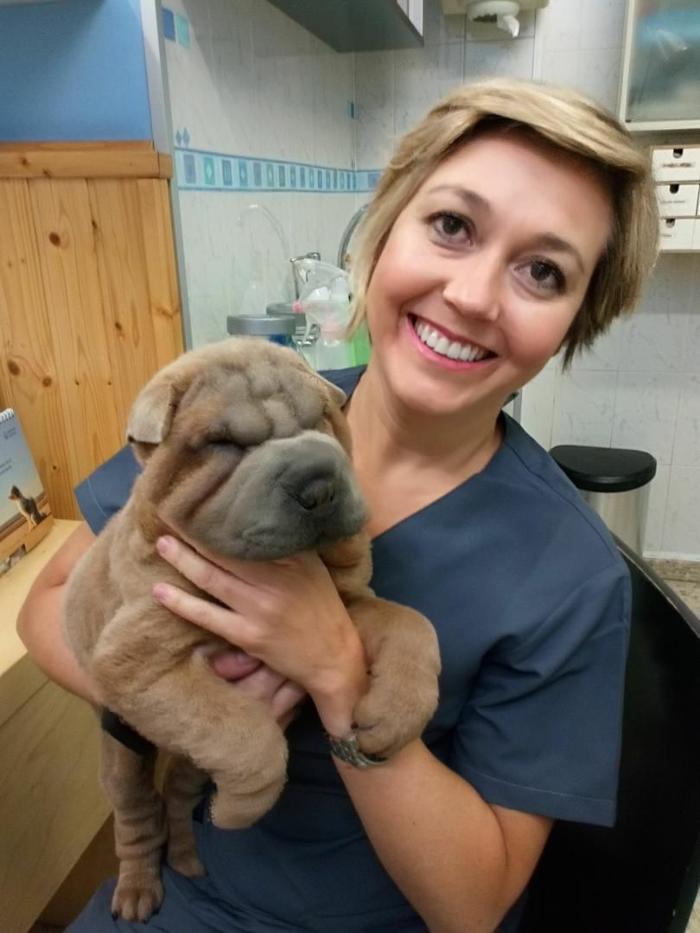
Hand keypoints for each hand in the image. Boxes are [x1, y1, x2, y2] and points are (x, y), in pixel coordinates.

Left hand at [151, 535, 367, 733]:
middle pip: (226, 551)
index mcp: (294, 560)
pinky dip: (180, 602)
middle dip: (195, 532)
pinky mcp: (248, 635)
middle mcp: (277, 581)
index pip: (251, 533)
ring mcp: (260, 609)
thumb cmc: (322, 607)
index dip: (223, 517)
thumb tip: (258, 518)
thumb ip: (288, 547)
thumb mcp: (312, 569)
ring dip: (182, 560)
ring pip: (211, 578)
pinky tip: (160, 590)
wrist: (333, 657)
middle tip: (171, 514)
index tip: (202, 502)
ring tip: (162, 543)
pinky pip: (206, 616)